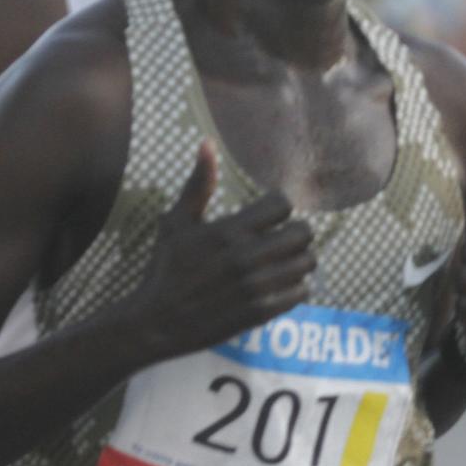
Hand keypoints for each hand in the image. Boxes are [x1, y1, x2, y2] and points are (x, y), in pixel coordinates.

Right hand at [127, 142, 315, 362]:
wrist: (158, 322)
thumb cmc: (166, 269)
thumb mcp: (176, 223)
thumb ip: (198, 184)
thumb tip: (207, 143)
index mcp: (229, 231)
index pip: (282, 205)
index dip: (279, 206)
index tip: (269, 214)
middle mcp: (247, 257)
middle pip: (303, 232)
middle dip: (295, 231)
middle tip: (283, 237)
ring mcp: (257, 286)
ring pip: (307, 263)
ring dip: (299, 259)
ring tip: (284, 260)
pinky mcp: (262, 312)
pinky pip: (302, 292)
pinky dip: (297, 286)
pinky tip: (281, 284)